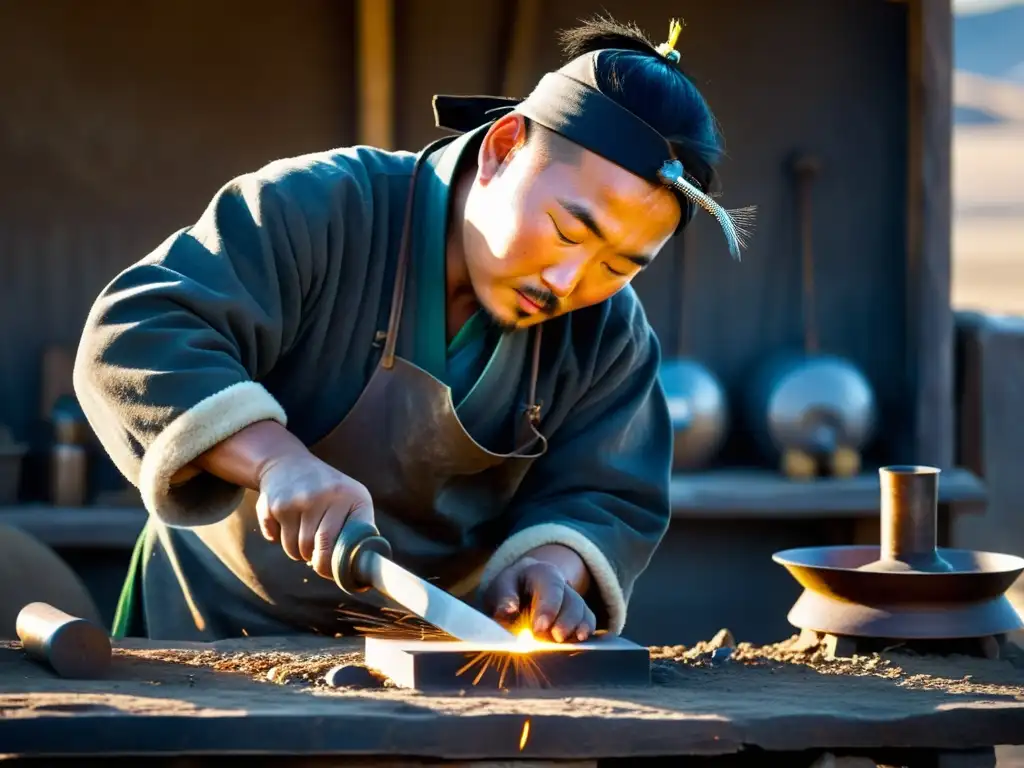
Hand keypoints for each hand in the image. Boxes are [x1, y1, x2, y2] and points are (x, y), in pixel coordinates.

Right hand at [255, 451, 373, 579]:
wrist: (289, 464)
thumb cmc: (330, 491)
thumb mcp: (353, 500)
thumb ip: (360, 532)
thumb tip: (358, 572)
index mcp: (352, 497)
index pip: (345, 546)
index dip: (336, 565)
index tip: (334, 571)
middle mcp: (325, 496)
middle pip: (315, 549)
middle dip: (315, 560)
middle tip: (316, 555)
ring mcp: (296, 499)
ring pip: (294, 549)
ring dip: (298, 551)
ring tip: (303, 534)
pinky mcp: (272, 503)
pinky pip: (273, 539)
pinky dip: (277, 537)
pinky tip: (285, 521)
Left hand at [483, 555, 595, 643]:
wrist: (521, 586)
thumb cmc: (510, 588)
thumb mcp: (501, 587)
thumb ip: (503, 598)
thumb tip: (507, 612)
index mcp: (543, 572)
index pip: (551, 587)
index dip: (547, 608)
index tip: (539, 628)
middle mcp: (563, 583)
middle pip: (571, 600)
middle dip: (564, 621)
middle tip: (554, 638)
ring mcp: (573, 598)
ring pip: (581, 611)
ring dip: (575, 628)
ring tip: (563, 642)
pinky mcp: (579, 613)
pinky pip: (588, 619)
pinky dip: (585, 630)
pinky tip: (579, 641)